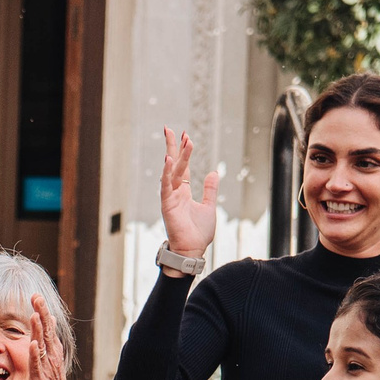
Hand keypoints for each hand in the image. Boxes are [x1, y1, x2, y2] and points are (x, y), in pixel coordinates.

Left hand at [28, 293, 89, 379]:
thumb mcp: (48, 361)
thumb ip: (46, 342)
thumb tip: (47, 321)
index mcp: (51, 351)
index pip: (47, 327)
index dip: (41, 311)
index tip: (35, 295)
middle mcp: (51, 357)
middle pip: (46, 330)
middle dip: (41, 312)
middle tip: (35, 296)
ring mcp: (46, 368)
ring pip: (43, 345)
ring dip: (39, 329)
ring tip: (34, 313)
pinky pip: (37, 366)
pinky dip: (36, 354)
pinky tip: (32, 343)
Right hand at [159, 127, 220, 261]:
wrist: (193, 250)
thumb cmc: (199, 232)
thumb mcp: (209, 206)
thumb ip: (210, 189)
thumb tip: (213, 172)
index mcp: (184, 192)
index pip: (182, 167)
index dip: (184, 152)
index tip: (186, 136)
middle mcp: (175, 192)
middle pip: (173, 164)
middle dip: (172, 146)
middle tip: (170, 129)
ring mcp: (170, 197)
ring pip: (172, 172)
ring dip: (175, 155)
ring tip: (179, 139)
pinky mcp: (167, 205)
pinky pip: (165, 186)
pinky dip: (167, 173)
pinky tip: (169, 160)